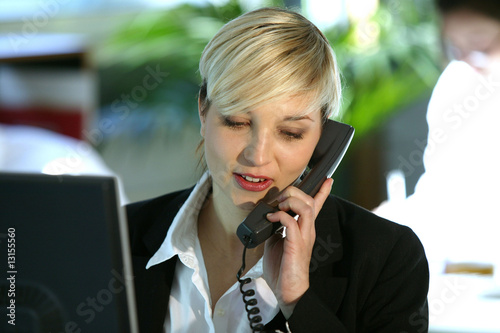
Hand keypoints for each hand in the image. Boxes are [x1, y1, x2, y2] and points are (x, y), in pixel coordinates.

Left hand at [262, 178, 332, 318]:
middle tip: (278, 198)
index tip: (327, 179)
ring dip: (290, 201)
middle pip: (309, 200)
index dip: (322, 191)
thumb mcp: (276, 242)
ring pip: (306, 207)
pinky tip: (271, 219)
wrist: (287, 291)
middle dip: (294, 191)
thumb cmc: (282, 269)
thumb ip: (275, 228)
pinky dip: (280, 216)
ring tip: (277, 206)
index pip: (317, 206)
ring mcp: (304, 237)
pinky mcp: (297, 244)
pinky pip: (292, 222)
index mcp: (304, 229)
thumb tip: (267, 216)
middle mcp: (308, 230)